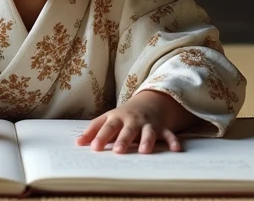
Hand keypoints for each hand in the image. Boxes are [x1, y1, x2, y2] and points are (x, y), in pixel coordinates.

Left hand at [76, 90, 192, 154]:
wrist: (148, 102)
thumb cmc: (123, 116)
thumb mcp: (108, 119)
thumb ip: (93, 130)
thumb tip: (77, 143)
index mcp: (118, 118)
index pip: (107, 127)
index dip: (101, 137)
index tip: (94, 147)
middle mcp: (133, 120)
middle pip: (127, 130)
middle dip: (123, 140)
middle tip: (118, 151)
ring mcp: (148, 123)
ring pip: (148, 132)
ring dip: (147, 141)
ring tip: (144, 151)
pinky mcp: (162, 128)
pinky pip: (168, 135)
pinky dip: (173, 141)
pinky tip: (176, 149)